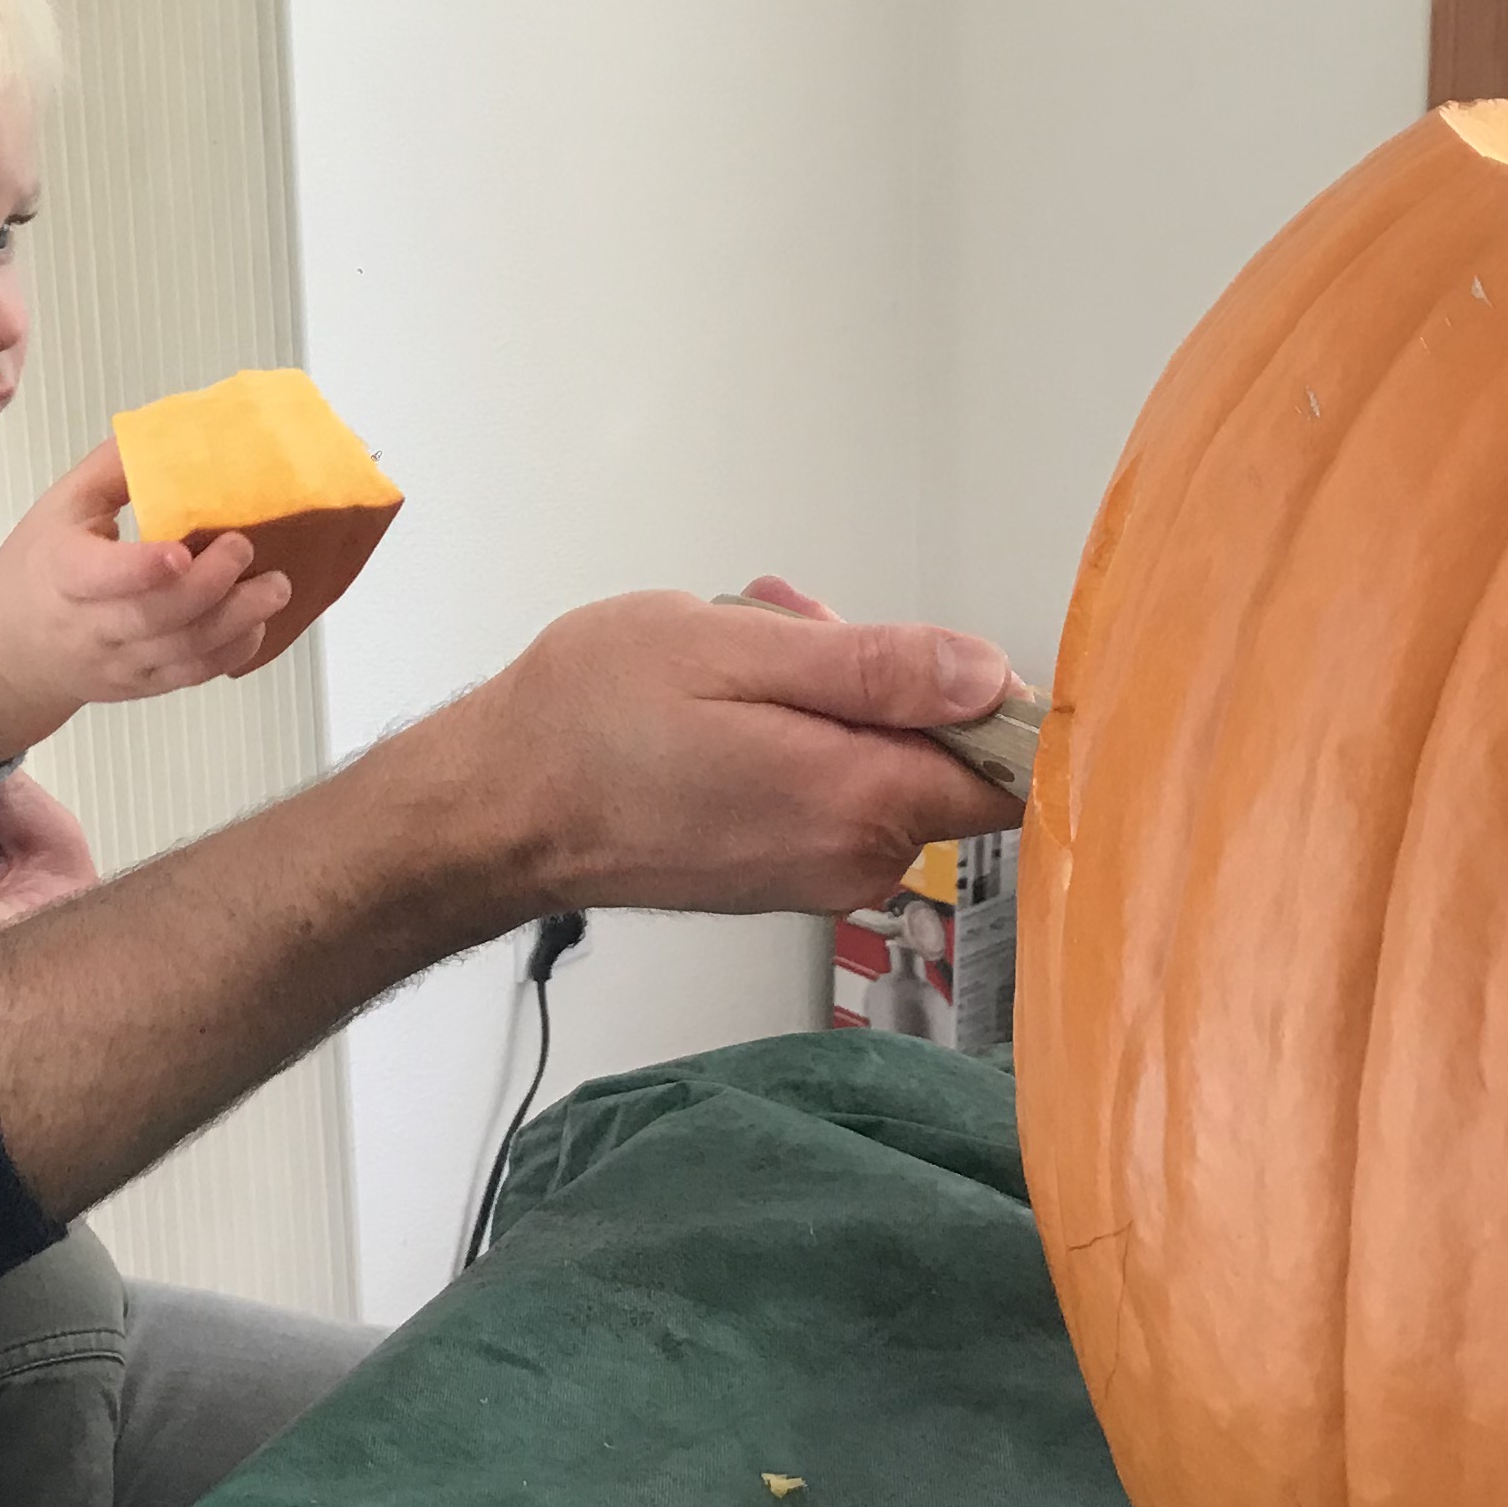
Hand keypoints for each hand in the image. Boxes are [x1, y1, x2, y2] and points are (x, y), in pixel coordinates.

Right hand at [0, 439, 290, 770]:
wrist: (10, 650)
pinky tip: (257, 622)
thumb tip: (179, 430)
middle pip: (153, 616)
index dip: (141, 569)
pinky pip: (192, 675)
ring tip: (276, 587)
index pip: (98, 577)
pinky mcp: (142, 685)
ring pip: (181, 652)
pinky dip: (232, 651)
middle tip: (246, 549)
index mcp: (61, 573)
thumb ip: (115, 469)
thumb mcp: (61, 506)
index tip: (182, 552)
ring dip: (235, 621)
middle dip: (208, 587)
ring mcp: (119, 662)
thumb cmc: (39, 565)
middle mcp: (90, 626)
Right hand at [452, 586, 1021, 921]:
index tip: (934, 654)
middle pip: (939, 758)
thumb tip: (987, 676)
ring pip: (878, 766)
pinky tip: (726, 704)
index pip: (1009, 774)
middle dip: (882, 679)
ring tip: (738, 659)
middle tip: (790, 632)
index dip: (997, 704)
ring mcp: (816, 874)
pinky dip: (797, 739)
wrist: (498, 810)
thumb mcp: (733, 648)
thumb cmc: (590, 722)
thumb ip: (874, 665)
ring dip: (828, 700)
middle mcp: (852, 857)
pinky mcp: (780, 873)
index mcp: (857, 799)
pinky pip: (830, 792)